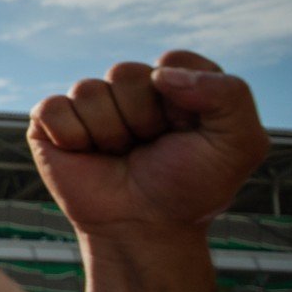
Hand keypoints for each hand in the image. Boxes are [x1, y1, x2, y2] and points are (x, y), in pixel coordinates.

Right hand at [28, 52, 267, 291]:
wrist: (144, 230)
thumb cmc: (190, 189)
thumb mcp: (239, 144)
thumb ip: (229, 93)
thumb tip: (160, 72)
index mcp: (174, 86)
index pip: (174, 61)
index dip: (182, 98)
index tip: (188, 132)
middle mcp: (131, 90)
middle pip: (126, 71)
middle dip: (141, 116)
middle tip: (149, 147)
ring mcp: (90, 105)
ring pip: (88, 90)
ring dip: (109, 132)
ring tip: (120, 155)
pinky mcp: (51, 123)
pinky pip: (53, 108)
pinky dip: (73, 136)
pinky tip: (87, 155)